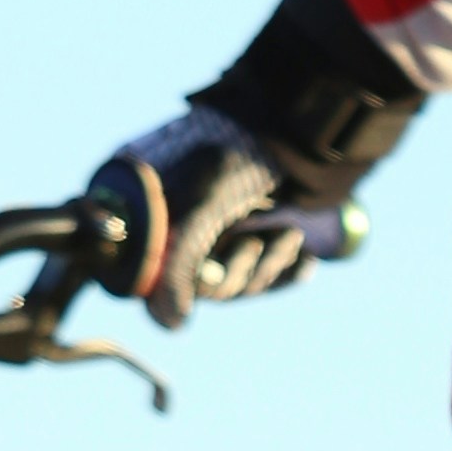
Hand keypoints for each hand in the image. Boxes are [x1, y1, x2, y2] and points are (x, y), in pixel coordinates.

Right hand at [86, 103, 359, 328]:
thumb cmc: (245, 153)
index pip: (146, 270)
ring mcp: (217, 230)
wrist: (305, 127)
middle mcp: (179, 221)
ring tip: (289, 233)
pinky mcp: (255, 236)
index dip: (176, 282)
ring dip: (266, 265)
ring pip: (234, 284)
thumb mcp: (207, 206)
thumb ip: (182, 264)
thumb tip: (169, 323)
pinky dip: (286, 271)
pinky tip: (305, 259)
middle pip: (197, 287)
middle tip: (257, 241)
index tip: (210, 265)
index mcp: (149, 205)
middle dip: (236, 271)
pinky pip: (265, 277)